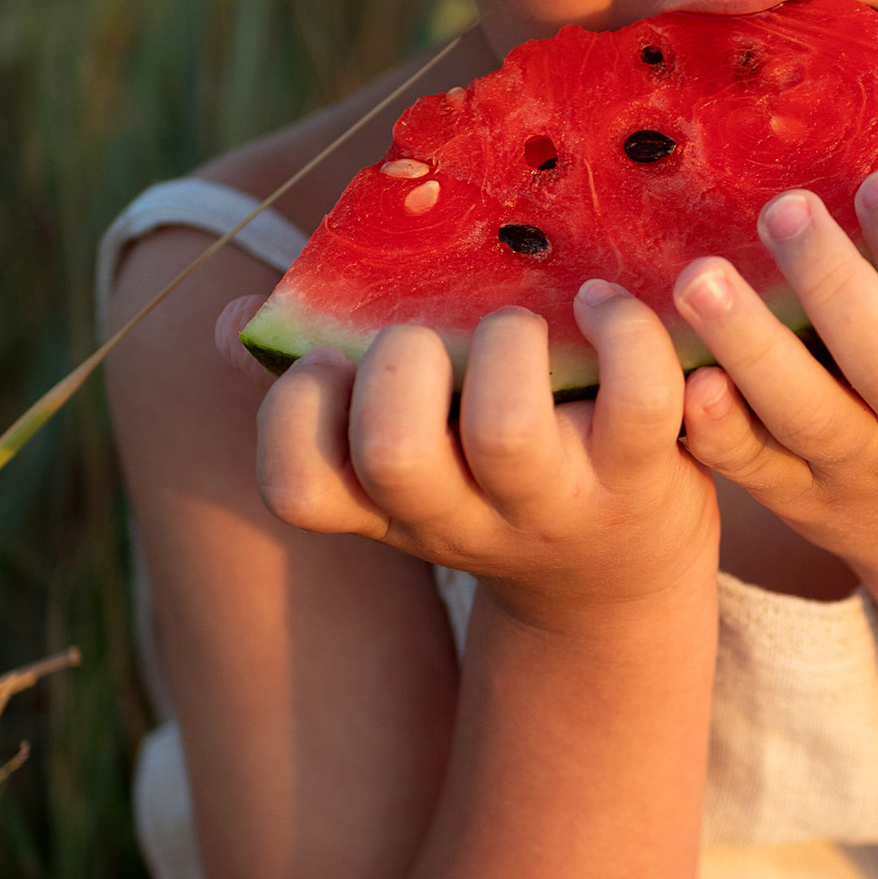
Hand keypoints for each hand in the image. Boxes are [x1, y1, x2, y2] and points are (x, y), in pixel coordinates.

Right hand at [241, 281, 717, 631]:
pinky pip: (638, 402)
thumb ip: (324, 388)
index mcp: (386, 504)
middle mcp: (462, 517)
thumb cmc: (488, 476)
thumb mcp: (407, 453)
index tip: (332, 364)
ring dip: (505, 346)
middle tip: (431, 342)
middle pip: (395, 454)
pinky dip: (623, 335)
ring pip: (508, 431)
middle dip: (400, 366)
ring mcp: (554, 504)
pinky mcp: (643, 477)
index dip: (297, 415)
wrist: (614, 572)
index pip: (299, 488)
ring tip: (521, 326)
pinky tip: (603, 306)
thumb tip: (234, 322)